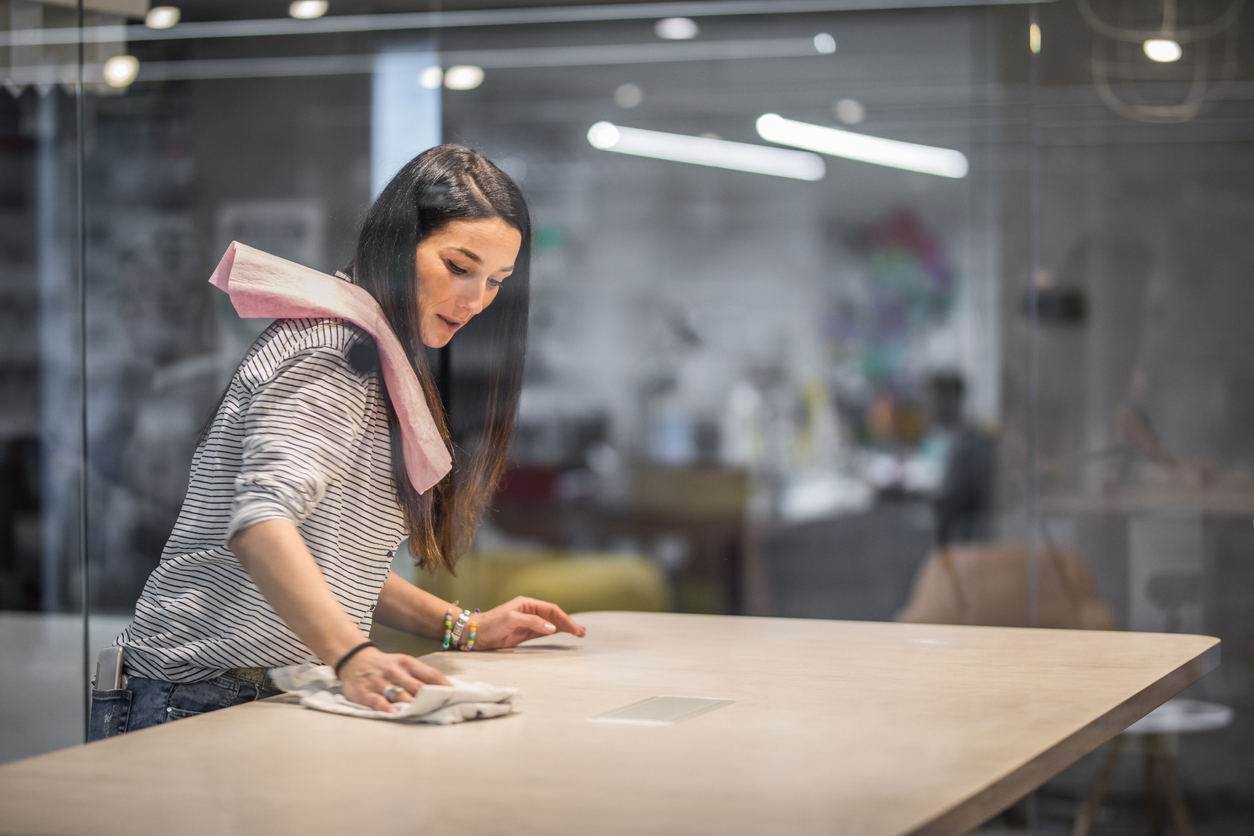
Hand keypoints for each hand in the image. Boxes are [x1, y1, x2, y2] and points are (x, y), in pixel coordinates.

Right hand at [338, 645, 449, 710]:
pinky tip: (396, 713)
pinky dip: (387, 708)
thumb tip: (444, 688)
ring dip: (413, 705)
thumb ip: (421, 675)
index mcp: (407, 663)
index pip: (430, 674)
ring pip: (400, 695)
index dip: (444, 686)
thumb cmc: (385, 665)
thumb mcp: (403, 663)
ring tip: (424, 713)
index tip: (454, 695)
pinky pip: (378, 702)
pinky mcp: (365, 693)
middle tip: (442, 709)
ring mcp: (380, 682)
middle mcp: (394, 672)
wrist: (355, 659)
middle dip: (431, 699)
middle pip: (418, 687)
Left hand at [470, 596, 586, 649]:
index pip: (551, 610)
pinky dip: (554, 633)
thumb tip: (552, 627)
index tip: (575, 629)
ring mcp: (527, 623)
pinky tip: (562, 634)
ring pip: (551, 624)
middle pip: (554, 616)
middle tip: (582, 632)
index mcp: (527, 604)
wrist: (474, 633)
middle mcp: (529, 611)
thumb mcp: (511, 619)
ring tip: (578, 633)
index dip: (565, 619)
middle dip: (569, 623)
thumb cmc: (490, 623)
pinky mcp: (523, 633)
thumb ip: (532, 622)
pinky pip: (543, 632)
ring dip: (564, 628)